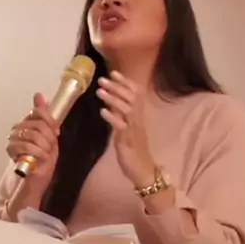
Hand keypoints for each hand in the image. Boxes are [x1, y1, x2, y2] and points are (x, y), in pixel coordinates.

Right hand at [7, 93, 59, 185]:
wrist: (38, 176)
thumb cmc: (44, 157)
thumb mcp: (51, 135)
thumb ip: (46, 116)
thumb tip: (38, 95)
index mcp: (28, 122)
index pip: (37, 112)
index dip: (50, 122)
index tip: (56, 133)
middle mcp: (18, 127)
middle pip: (37, 124)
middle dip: (49, 138)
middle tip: (50, 147)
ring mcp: (13, 138)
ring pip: (33, 135)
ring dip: (44, 147)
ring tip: (45, 154)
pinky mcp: (10, 149)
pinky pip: (25, 145)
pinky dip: (37, 152)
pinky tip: (41, 158)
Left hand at [96, 71, 156, 187]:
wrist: (144, 170)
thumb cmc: (135, 150)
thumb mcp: (128, 129)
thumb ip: (122, 115)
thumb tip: (111, 102)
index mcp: (139, 116)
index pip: (136, 94)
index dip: (125, 82)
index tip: (113, 72)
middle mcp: (138, 120)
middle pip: (131, 98)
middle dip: (117, 87)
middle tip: (102, 79)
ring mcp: (134, 130)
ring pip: (127, 109)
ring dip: (113, 99)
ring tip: (100, 91)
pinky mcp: (128, 141)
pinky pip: (121, 126)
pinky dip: (112, 118)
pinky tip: (103, 112)